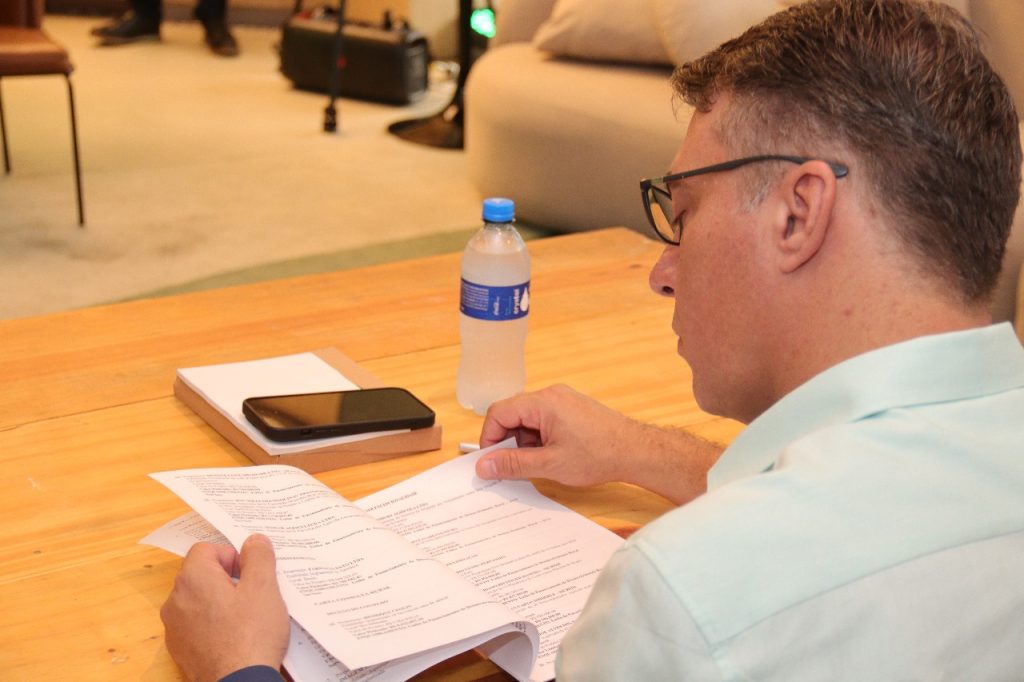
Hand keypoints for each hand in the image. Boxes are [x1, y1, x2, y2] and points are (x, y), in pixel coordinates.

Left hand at [161, 534, 288, 681]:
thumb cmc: (251, 636)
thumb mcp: (264, 588)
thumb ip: (259, 557)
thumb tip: (253, 541)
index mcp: (193, 578)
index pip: (206, 548)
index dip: (231, 556)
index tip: (249, 573)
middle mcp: (176, 600)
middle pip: (200, 574)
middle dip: (226, 578)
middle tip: (252, 594)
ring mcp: (174, 627)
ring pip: (198, 600)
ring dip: (219, 602)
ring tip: (246, 617)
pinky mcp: (180, 649)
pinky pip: (196, 624)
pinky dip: (212, 624)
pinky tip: (235, 636)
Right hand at [475, 384, 645, 486]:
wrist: (637, 451)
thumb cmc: (599, 455)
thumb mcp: (550, 464)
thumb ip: (513, 464)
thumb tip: (484, 465)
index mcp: (543, 403)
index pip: (499, 412)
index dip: (490, 437)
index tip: (491, 460)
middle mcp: (552, 395)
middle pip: (513, 413)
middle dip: (508, 441)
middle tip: (513, 466)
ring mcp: (563, 400)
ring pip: (528, 418)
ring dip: (525, 441)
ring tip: (540, 463)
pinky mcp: (572, 409)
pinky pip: (544, 419)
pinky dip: (540, 437)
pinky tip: (552, 456)